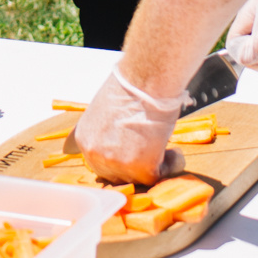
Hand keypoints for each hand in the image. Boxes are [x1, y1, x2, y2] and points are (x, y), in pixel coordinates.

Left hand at [71, 67, 186, 185]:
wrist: (146, 80)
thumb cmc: (131, 86)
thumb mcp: (104, 109)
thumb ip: (105, 130)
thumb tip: (117, 139)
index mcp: (84, 139)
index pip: (99, 161)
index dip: (119, 157)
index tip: (133, 150)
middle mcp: (95, 155)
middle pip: (115, 175)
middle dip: (133, 165)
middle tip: (150, 150)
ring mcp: (116, 164)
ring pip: (137, 177)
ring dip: (152, 165)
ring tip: (163, 147)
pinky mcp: (140, 169)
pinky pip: (157, 177)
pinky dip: (168, 165)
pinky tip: (173, 151)